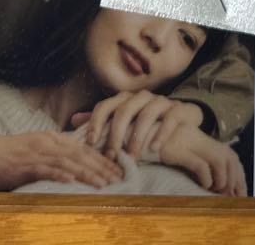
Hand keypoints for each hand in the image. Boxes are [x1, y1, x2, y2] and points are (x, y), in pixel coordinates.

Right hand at [0, 130, 122, 190]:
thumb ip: (56, 153)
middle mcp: (48, 143)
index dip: (101, 158)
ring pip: (67, 161)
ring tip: (102, 182)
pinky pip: (45, 169)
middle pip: (80, 153)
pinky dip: (59, 174)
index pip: (83, 148)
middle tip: (118, 177)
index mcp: (53, 138)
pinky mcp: (24, 165)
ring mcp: (37, 153)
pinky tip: (71, 180)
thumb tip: (77, 165)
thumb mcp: (38, 148)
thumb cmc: (11, 154)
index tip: (117, 169)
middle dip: (101, 166)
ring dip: (87, 172)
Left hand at [73, 91, 203, 160]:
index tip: (91, 143)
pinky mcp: (179, 109)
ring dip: (137, 137)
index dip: (96, 122)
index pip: (105, 105)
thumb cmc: (146, 125)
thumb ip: (101, 121)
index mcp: (125, 99)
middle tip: (112, 156)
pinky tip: (155, 149)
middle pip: (124, 110)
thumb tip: (74, 120)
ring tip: (133, 157)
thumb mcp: (123, 124)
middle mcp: (141, 97)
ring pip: (146, 114)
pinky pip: (170, 118)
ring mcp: (161, 101)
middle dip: (116, 134)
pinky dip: (162, 133)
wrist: (181, 123)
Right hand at [155, 124, 246, 195]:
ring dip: (221, 179)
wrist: (147, 137)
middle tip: (227, 196)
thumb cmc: (170, 151)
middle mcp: (203, 141)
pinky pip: (200, 165)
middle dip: (234, 180)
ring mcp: (192, 144)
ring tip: (214, 190)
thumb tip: (222, 190)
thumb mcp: (191, 155)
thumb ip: (206, 167)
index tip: (240, 194)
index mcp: (208, 142)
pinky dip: (206, 177)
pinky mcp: (180, 150)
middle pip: (231, 158)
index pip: (233, 158)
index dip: (239, 176)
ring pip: (220, 160)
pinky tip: (204, 185)